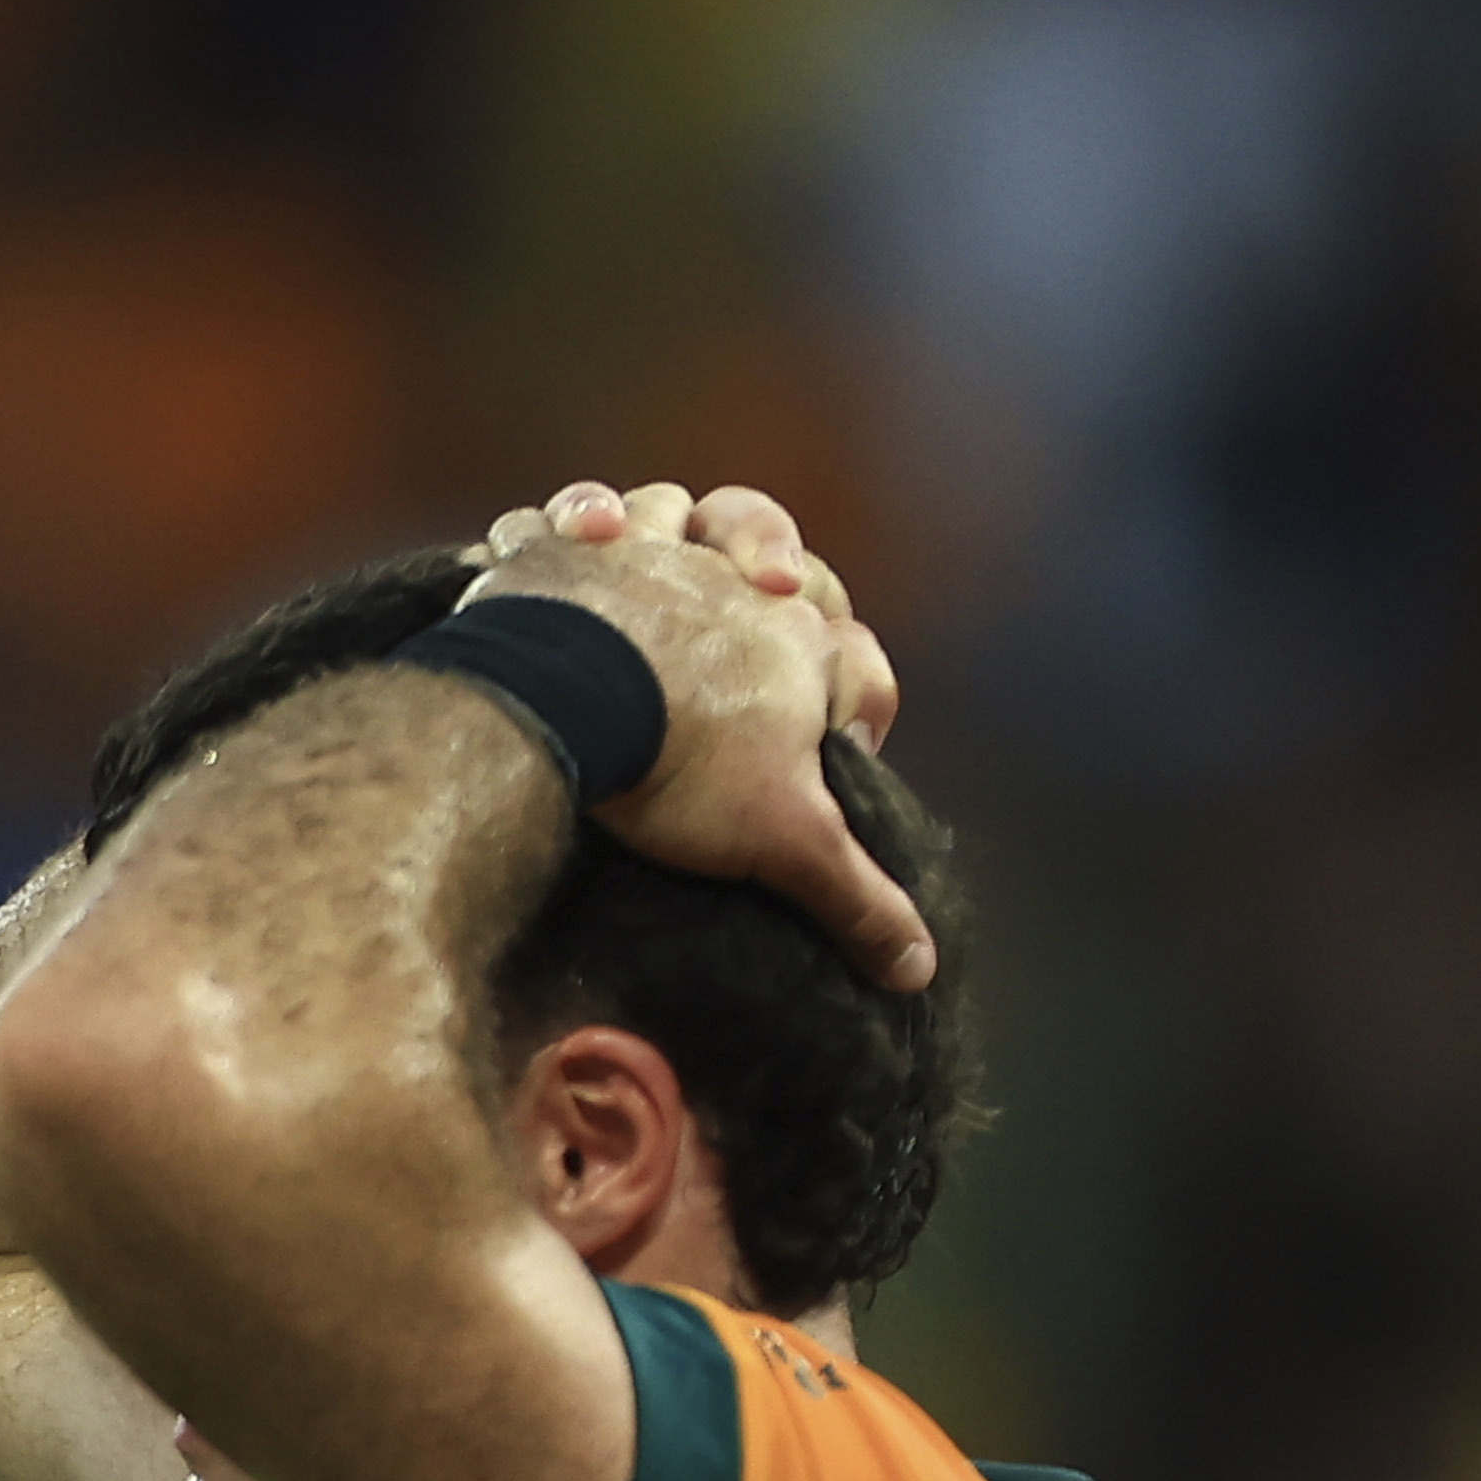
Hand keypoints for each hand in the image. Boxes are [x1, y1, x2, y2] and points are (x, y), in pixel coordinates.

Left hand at [465, 484, 926, 990]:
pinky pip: (560, 520)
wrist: (565, 705)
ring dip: (670, 532)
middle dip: (784, 576)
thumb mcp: (789, 843)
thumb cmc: (688, 764)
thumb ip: (858, 899)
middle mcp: (729, 578)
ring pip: (673, 512)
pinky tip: (560, 551)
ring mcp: (643, 554)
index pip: (858, 660)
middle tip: (767, 625)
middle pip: (780, 554)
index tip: (841, 754)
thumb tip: (921, 968)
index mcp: (799, 642)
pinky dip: (559, 530)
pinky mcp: (560, 554)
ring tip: (659, 568)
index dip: (862, 709)